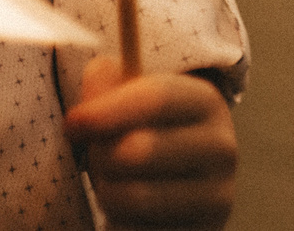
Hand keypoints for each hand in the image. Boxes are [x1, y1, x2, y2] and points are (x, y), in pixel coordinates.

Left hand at [65, 62, 236, 228]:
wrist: (182, 198)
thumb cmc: (145, 138)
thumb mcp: (130, 104)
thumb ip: (108, 83)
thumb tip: (96, 77)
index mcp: (206, 102)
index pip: (156, 97)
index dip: (107, 109)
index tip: (72, 123)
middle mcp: (222, 148)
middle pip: (136, 150)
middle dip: (100, 156)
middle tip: (96, 158)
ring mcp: (218, 197)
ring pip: (130, 196)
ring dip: (105, 192)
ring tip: (113, 186)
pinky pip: (135, 230)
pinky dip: (119, 223)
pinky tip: (130, 215)